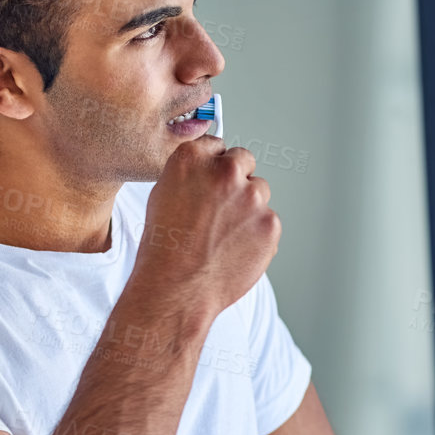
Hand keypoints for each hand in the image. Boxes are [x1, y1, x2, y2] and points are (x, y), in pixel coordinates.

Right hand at [136, 136, 280, 318]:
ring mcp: (251, 197)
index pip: (218, 146)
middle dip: (236, 181)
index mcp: (192, 159)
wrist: (177, 287)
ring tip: (225, 235)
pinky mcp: (270, 223)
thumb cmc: (165, 247)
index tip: (212, 182)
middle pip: (244, 162)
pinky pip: (268, 221)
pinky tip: (235, 248)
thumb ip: (192, 175)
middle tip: (222, 210)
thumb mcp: (164, 195)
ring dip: (248, 207)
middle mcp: (225, 171)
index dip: (215, 167)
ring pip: (259, 192)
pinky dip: (258, 233)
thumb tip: (210, 172)